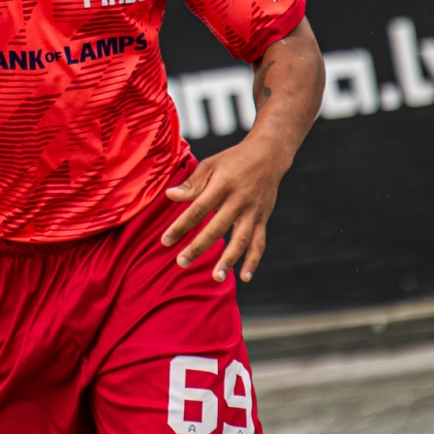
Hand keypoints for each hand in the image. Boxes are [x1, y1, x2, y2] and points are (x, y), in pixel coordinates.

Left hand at [160, 139, 290, 282]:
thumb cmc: (233, 160)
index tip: (165, 241)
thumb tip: (169, 196)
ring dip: (229, 260)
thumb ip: (192, 183)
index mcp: (222, 185)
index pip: (197, 209)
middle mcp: (238, 200)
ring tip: (216, 278)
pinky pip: (259, 243)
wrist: (268, 155)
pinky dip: (253, 261)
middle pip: (216, 228)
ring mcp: (252, 212)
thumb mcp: (210, 165)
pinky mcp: (262, 219)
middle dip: (198, 247)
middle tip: (181, 262)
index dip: (181, 226)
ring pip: (240, 240)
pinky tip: (244, 277)